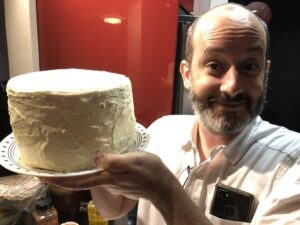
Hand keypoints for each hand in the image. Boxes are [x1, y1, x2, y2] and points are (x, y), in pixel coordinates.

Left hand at [41, 151, 170, 200]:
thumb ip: (116, 161)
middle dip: (61, 176)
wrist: (162, 187)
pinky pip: (97, 176)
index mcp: (107, 178)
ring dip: (73, 173)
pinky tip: (88, 162)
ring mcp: (111, 183)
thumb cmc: (151, 172)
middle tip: (46, 167)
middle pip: (79, 181)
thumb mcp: (135, 161)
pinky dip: (87, 170)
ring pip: (87, 178)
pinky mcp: (117, 181)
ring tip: (62, 162)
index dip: (59, 179)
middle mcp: (106, 183)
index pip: (77, 180)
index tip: (41, 175)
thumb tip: (96, 158)